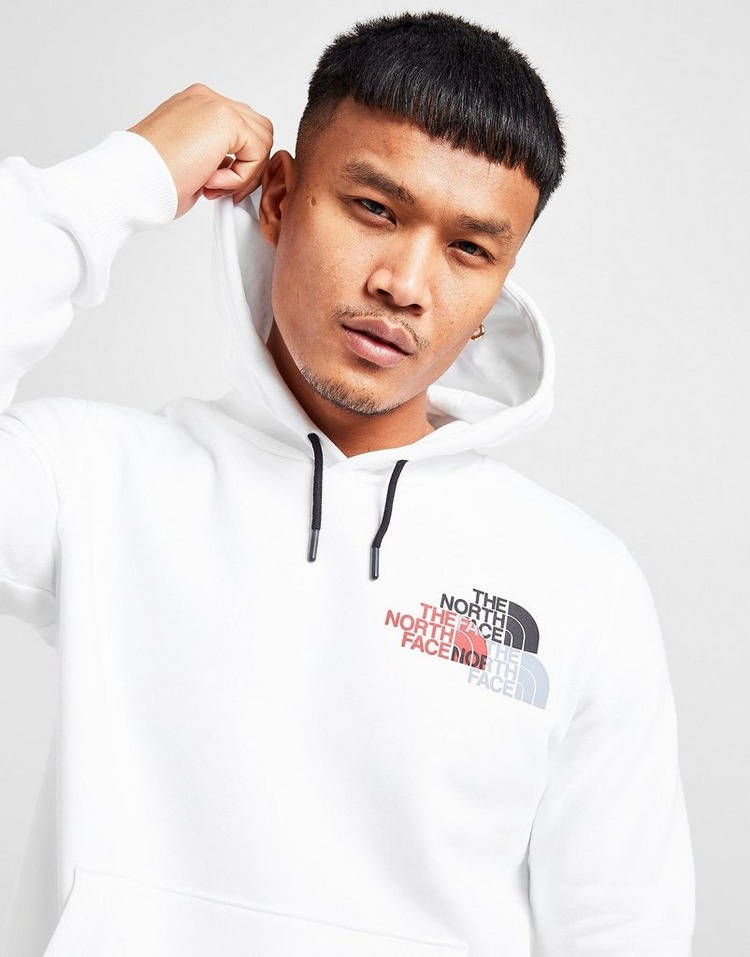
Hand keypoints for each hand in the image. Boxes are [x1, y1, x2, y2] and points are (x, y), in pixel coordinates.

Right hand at [127, 83, 273, 218]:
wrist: (130, 178)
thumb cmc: (149, 177)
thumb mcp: (189, 162)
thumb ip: (215, 157)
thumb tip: (235, 168)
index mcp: (195, 107)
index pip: (239, 130)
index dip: (237, 164)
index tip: (215, 186)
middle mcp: (206, 100)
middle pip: (257, 130)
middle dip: (248, 166)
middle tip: (222, 189)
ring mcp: (215, 104)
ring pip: (262, 139)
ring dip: (245, 172)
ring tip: (214, 186)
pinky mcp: (226, 119)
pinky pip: (257, 152)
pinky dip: (240, 176)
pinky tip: (211, 182)